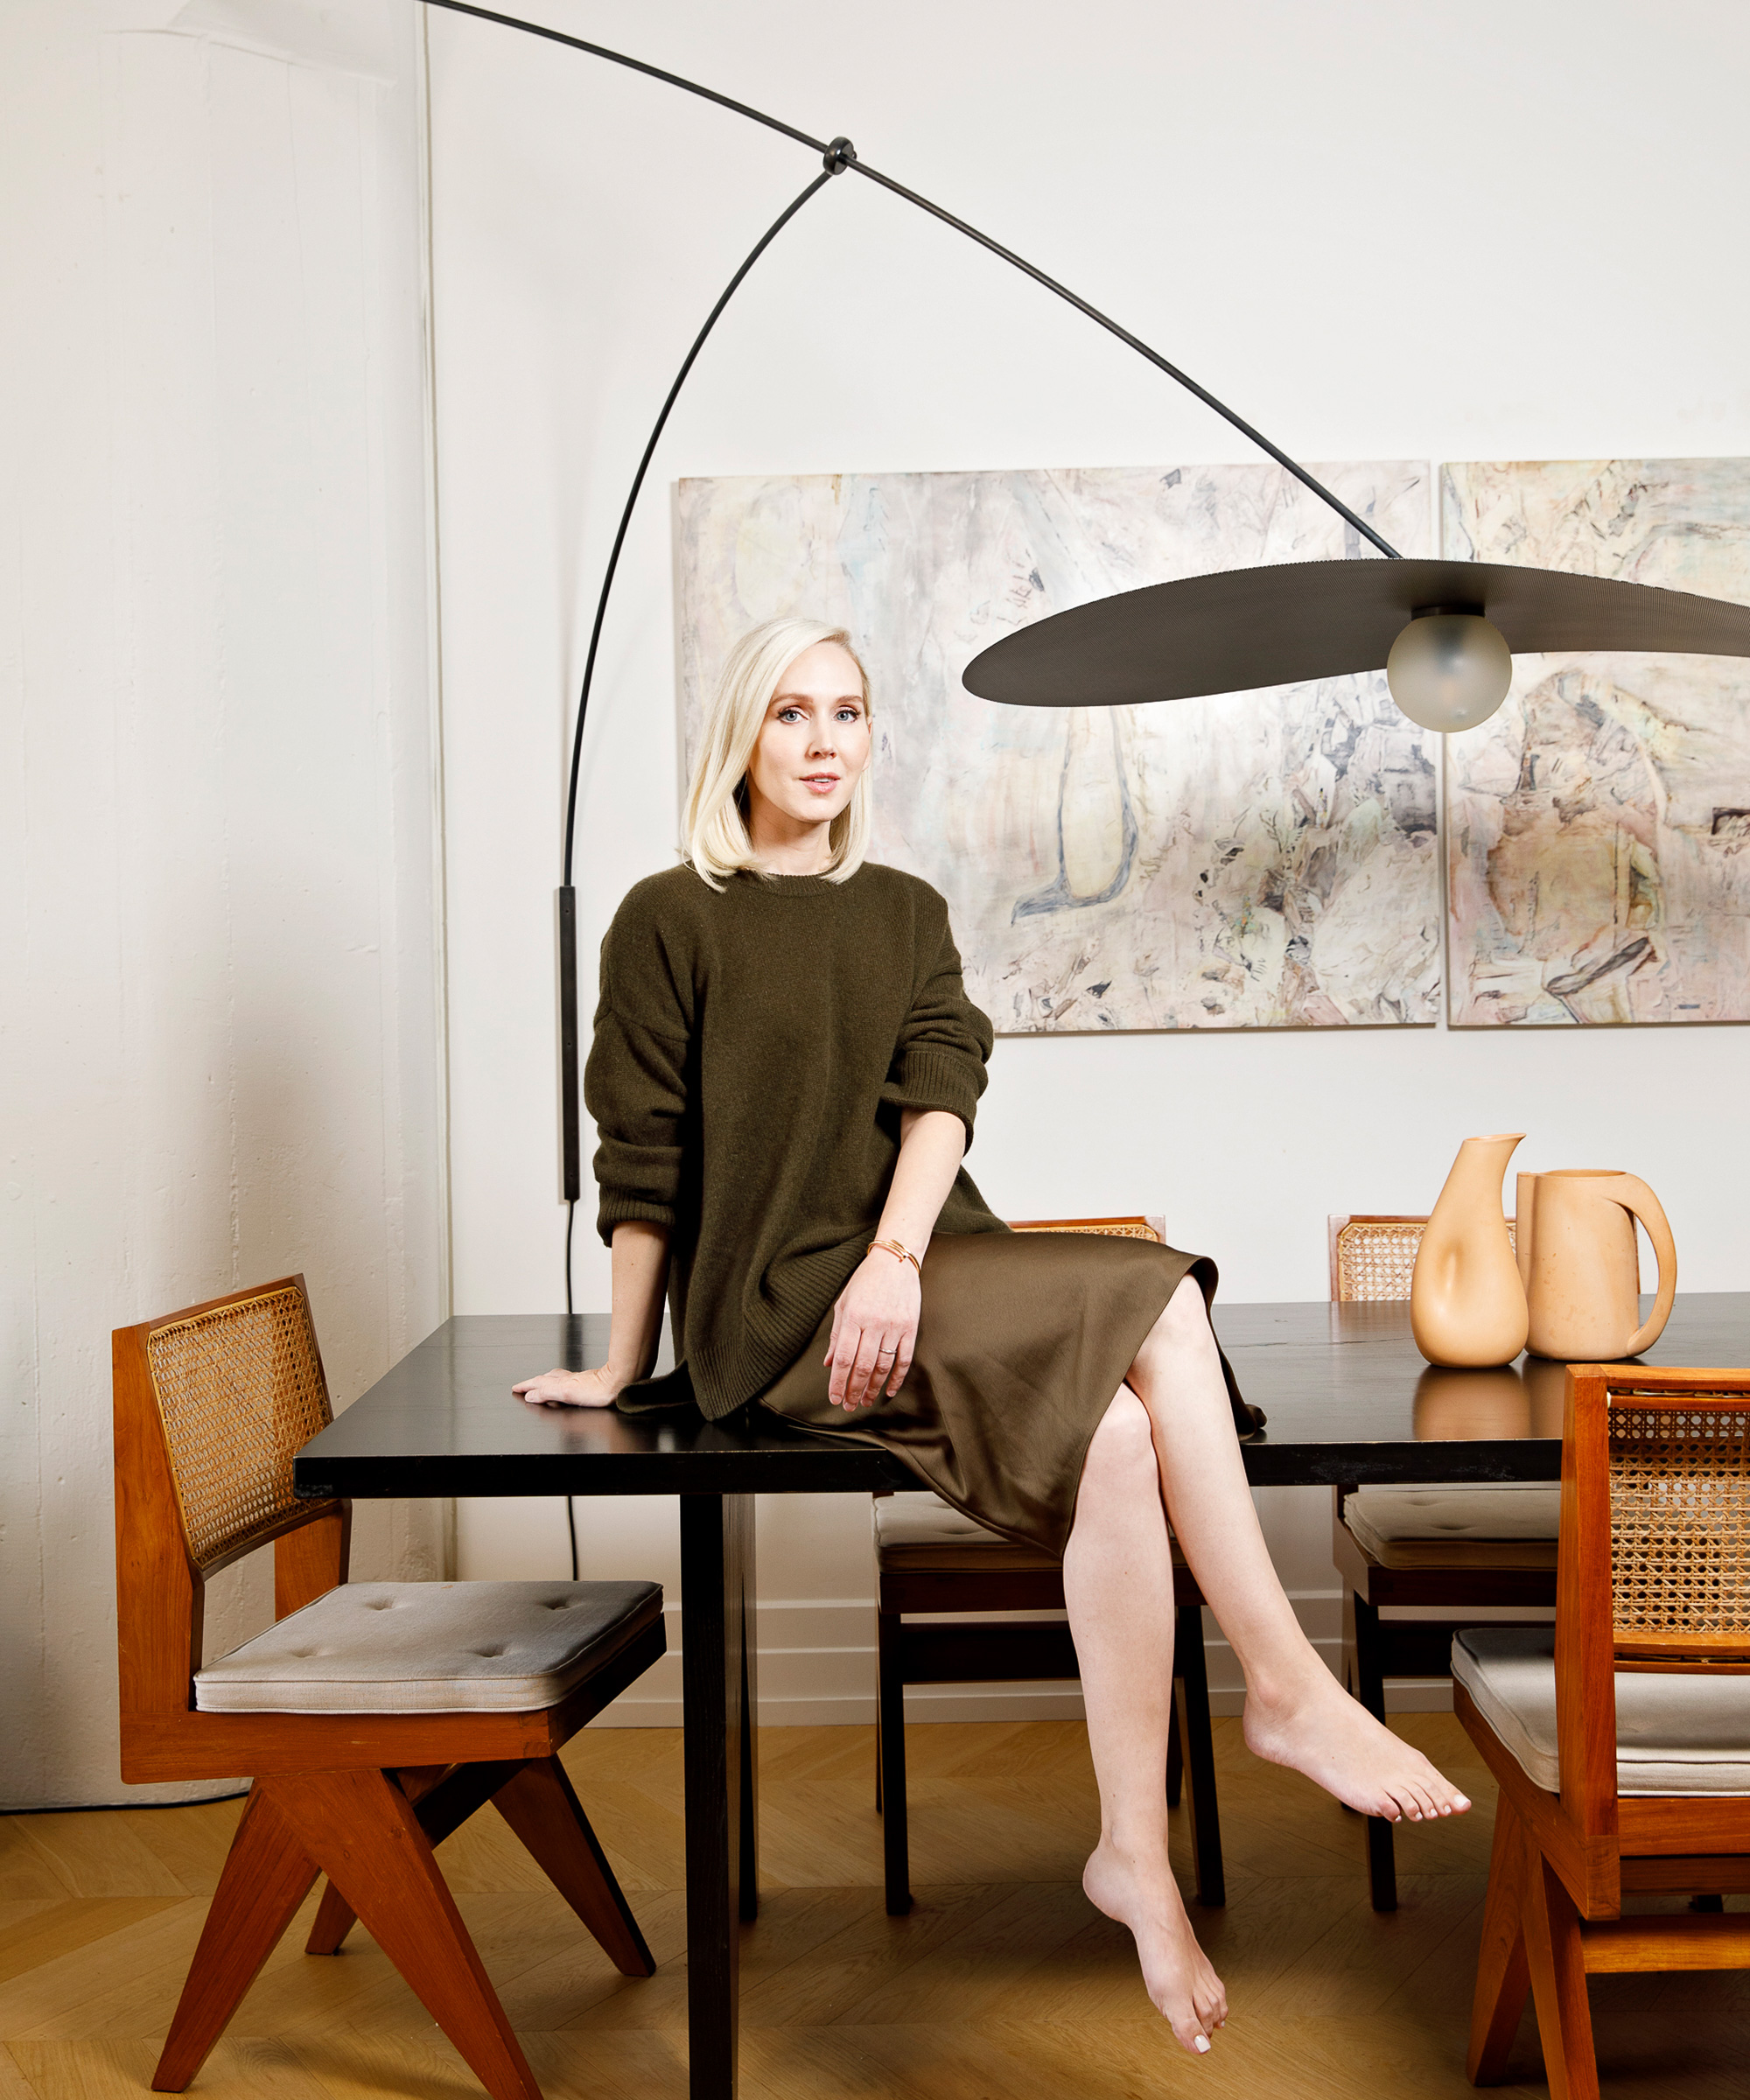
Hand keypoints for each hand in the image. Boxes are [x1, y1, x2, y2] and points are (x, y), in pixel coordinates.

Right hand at [512, 1365, 620, 1407]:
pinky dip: (560, 1382)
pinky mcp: (588, 1382)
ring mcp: (578, 1380)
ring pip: (557, 1378)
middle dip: (533, 1382)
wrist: (619, 1382)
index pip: (539, 1383)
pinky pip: (567, 1380)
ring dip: (546, 1381)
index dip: (527, 1386)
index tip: (516, 1388)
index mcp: (561, 1382)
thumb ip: (547, 1393)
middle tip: (523, 1385)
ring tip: (540, 1383)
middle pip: (546, 1378)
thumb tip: (531, 1395)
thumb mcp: (566, 1393)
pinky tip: (566, 1384)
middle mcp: (568, 1379)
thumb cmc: (598, 1390)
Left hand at [825, 1249, 919, 1412]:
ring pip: (883, 1366)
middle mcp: (873, 1324)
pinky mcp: (910, 1327)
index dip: (838, 1382)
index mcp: (853, 1317)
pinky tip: (889, 1390)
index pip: (844, 1358)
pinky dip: (897, 1378)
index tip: (835, 1398)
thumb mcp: (844, 1304)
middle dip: (854, 1390)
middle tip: (849, 1405)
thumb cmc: (865, 1282)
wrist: (895, 1262)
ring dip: (873, 1388)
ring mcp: (894, 1326)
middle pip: (862, 1367)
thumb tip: (829, 1363)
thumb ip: (837, 1335)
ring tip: (866, 1401)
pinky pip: (904, 1359)